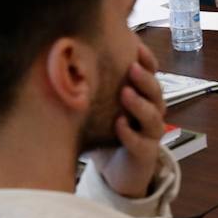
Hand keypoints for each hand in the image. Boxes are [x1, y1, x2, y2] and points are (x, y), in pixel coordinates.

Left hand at [99, 43, 166, 198]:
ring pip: (152, 116)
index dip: (147, 60)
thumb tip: (62, 58)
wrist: (118, 171)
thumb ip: (93, 87)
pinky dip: (130, 133)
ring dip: (139, 104)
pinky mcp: (145, 154)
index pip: (151, 73)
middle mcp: (151, 112)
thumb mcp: (100, 107)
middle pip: (156, 92)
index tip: (135, 46)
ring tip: (125, 93)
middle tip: (131, 68)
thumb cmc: (107, 133)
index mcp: (143, 96)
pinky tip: (119, 125)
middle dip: (145, 79)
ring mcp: (150, 134)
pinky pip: (141, 143)